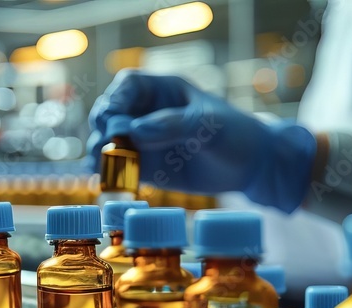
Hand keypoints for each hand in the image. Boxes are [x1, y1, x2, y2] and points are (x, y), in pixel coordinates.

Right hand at [87, 71, 316, 212]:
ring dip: (100, 152)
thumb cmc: (235, 134)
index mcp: (162, 90)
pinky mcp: (147, 167)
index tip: (116, 119)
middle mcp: (147, 112)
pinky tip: (105, 179)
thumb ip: (173, 125)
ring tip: (100, 166)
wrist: (251, 166)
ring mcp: (144, 140)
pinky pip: (119, 167)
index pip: (127, 85)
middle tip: (108, 145)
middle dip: (103, 127)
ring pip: (108, 141)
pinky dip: (108, 173)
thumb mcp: (209, 125)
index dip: (116, 99)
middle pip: (110, 113)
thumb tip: (134, 130)